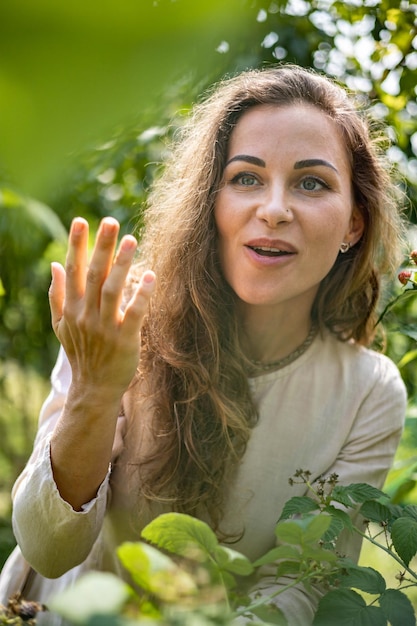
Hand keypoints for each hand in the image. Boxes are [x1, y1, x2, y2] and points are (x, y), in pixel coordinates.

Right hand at [48, 216, 155, 400]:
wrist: (94, 388)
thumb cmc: (81, 352)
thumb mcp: (61, 325)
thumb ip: (57, 295)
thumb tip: (55, 264)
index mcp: (72, 308)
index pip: (73, 271)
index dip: (77, 245)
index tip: (82, 221)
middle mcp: (86, 315)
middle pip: (93, 275)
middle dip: (101, 247)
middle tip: (110, 221)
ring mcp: (105, 327)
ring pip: (112, 290)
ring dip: (122, 264)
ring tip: (131, 240)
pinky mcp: (125, 340)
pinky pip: (134, 313)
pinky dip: (141, 295)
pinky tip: (150, 276)